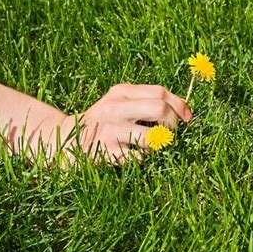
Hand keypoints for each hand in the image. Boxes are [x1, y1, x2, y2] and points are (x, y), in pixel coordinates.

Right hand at [60, 84, 191, 163]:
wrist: (65, 140)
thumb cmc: (102, 121)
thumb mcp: (118, 102)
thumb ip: (145, 101)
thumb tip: (183, 111)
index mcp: (120, 92)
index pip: (160, 92)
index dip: (180, 105)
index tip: (187, 118)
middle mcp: (115, 108)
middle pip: (160, 110)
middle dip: (172, 125)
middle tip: (169, 134)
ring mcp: (110, 131)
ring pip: (153, 137)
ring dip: (160, 144)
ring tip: (153, 146)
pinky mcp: (106, 153)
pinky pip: (139, 158)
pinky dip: (144, 158)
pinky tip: (135, 155)